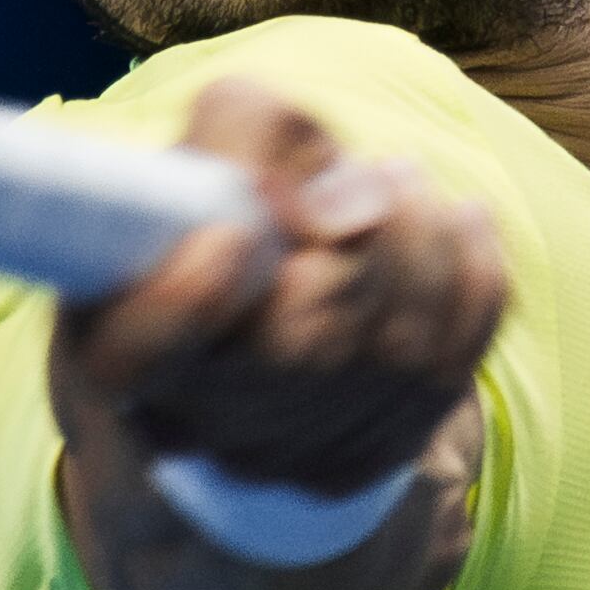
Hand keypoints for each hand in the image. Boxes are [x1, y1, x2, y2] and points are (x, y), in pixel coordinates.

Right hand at [48, 79, 506, 589]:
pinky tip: (453, 226)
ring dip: (422, 239)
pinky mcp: (369, 457)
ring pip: (395, 350)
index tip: (233, 235)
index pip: (138, 356)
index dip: (188, 302)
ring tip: (404, 186)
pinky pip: (456, 358)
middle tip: (377, 174)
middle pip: (303, 347)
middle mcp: (196, 419)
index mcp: (117, 342)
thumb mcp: (202, 154)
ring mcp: (288, 454)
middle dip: (364, 238)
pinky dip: (471, 271)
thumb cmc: (218, 214)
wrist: (265, 305)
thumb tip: (346, 203)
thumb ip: (249, 133)